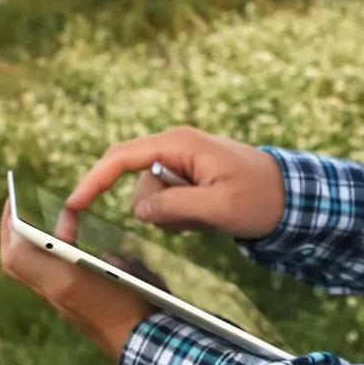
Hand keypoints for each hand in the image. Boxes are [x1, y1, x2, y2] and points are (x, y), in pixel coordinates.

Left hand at [0, 197, 150, 362]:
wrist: (142, 346)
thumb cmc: (139, 303)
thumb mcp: (125, 268)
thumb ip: (100, 251)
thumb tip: (82, 239)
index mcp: (64, 281)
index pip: (18, 253)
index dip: (13, 225)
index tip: (19, 201)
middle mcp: (54, 293)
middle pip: (13, 263)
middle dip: (9, 234)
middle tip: (15, 209)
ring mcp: (58, 302)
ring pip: (22, 271)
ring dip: (20, 245)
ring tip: (29, 222)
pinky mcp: (66, 307)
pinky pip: (37, 278)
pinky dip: (36, 257)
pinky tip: (54, 244)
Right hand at [66, 126, 285, 241]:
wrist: (291, 196)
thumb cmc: (260, 198)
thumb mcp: (220, 207)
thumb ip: (175, 207)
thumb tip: (139, 211)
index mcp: (179, 144)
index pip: (120, 158)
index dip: (92, 182)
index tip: (72, 207)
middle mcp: (174, 147)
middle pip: (137, 187)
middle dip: (157, 211)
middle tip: (196, 220)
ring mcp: (179, 161)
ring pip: (151, 200)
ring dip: (174, 216)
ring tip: (210, 214)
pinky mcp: (185, 177)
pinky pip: (166, 203)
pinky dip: (181, 216)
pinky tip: (208, 214)